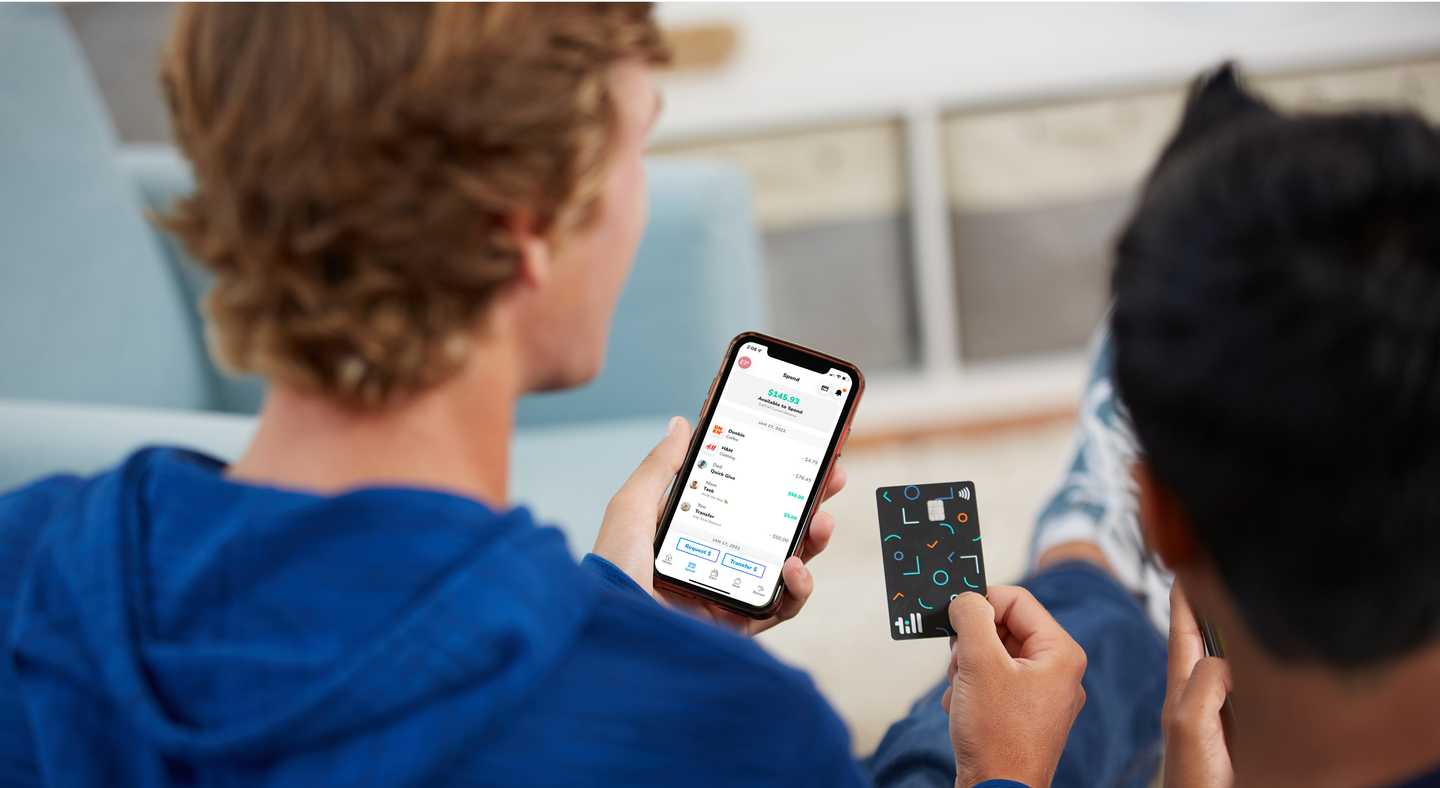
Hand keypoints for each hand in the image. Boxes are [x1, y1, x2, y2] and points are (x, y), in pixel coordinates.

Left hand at [591, 416, 847, 635]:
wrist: (611, 626)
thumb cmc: (611, 570)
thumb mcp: (632, 507)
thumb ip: (660, 468)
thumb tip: (681, 425)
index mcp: (693, 529)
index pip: (744, 497)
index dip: (775, 475)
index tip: (802, 451)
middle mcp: (716, 558)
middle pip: (775, 527)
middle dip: (808, 501)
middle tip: (831, 478)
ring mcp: (730, 591)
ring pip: (786, 564)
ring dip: (812, 541)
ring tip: (820, 522)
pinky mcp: (738, 623)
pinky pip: (780, 606)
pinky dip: (796, 588)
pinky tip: (794, 568)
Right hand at [942, 587, 1086, 787]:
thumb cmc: (999, 739)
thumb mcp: (979, 664)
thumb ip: (972, 618)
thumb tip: (966, 599)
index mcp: (1060, 653)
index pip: (1017, 600)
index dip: (982, 603)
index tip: (956, 615)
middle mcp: (1057, 672)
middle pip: (1004, 627)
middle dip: (973, 642)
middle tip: (960, 662)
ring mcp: (1041, 695)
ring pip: (994, 654)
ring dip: (968, 666)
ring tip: (962, 690)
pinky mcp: (1023, 713)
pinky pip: (993, 680)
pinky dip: (972, 688)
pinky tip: (964, 707)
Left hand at [1163, 582, 1233, 787]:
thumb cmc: (1194, 780)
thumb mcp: (1190, 722)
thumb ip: (1205, 683)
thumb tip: (1226, 658)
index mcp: (1183, 690)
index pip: (1183, 632)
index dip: (1185, 598)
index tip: (1186, 563)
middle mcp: (1200, 698)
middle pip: (1204, 642)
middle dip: (1210, 608)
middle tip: (1214, 573)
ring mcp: (1219, 716)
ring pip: (1224, 664)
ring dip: (1230, 635)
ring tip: (1236, 605)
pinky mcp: (1239, 735)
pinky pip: (1244, 690)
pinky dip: (1251, 669)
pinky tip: (1261, 665)